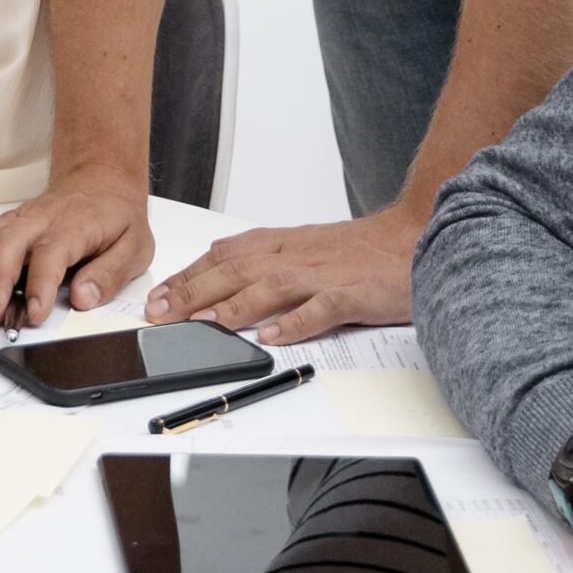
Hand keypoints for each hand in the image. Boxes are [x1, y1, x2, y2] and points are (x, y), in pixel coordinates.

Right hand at [0, 171, 153, 328]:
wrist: (101, 181)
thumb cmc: (115, 217)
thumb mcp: (135, 247)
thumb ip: (110, 274)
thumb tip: (83, 298)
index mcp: (75, 225)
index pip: (51, 254)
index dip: (40, 286)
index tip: (34, 314)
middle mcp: (40, 219)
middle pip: (7, 243)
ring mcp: (18, 219)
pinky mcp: (5, 224)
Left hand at [144, 204, 416, 341]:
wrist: (415, 235)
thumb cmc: (360, 248)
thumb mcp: (302, 244)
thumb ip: (262, 257)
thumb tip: (218, 270)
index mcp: (280, 244)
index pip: (222, 258)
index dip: (186, 277)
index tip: (157, 297)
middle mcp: (294, 256)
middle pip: (234, 272)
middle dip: (192, 293)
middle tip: (161, 314)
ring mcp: (322, 275)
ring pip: (269, 288)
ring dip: (231, 307)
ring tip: (202, 325)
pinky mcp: (351, 294)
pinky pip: (320, 309)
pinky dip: (294, 323)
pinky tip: (271, 337)